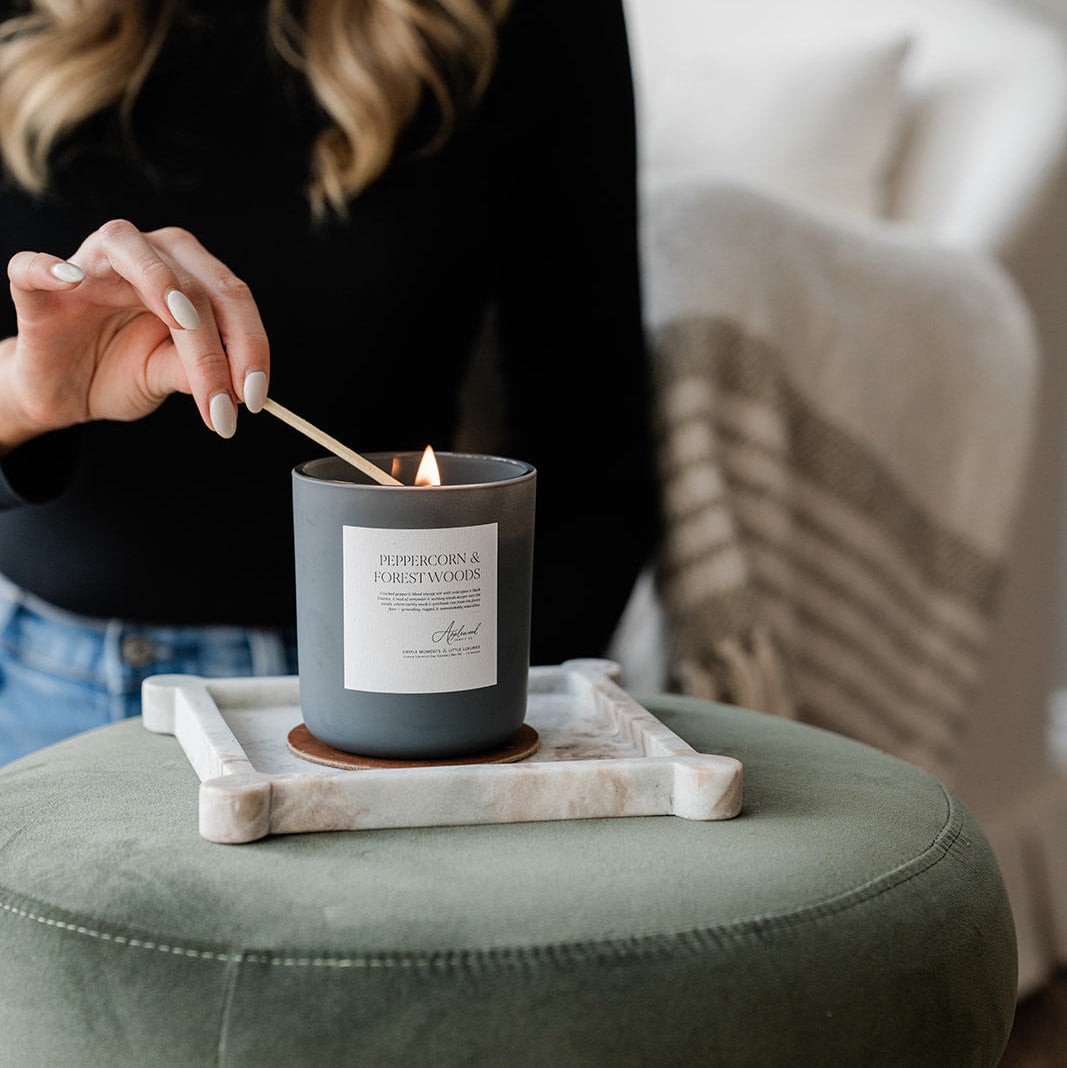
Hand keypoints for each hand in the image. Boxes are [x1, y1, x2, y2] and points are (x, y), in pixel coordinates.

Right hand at [1, 219, 269, 450]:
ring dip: (158, 281)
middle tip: (227, 401)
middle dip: (215, 344)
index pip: (230, 297)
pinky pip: (33, 266)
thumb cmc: (122, 370)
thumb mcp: (169, 376)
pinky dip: (49, 266)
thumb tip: (239, 388)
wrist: (64, 389)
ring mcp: (88, 263)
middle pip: (191, 281)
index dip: (251, 344)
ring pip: (127, 249)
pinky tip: (71, 279)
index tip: (257, 398)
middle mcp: (144, 256)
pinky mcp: (36, 288)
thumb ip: (197, 371)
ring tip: (183, 321)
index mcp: (186, 275)